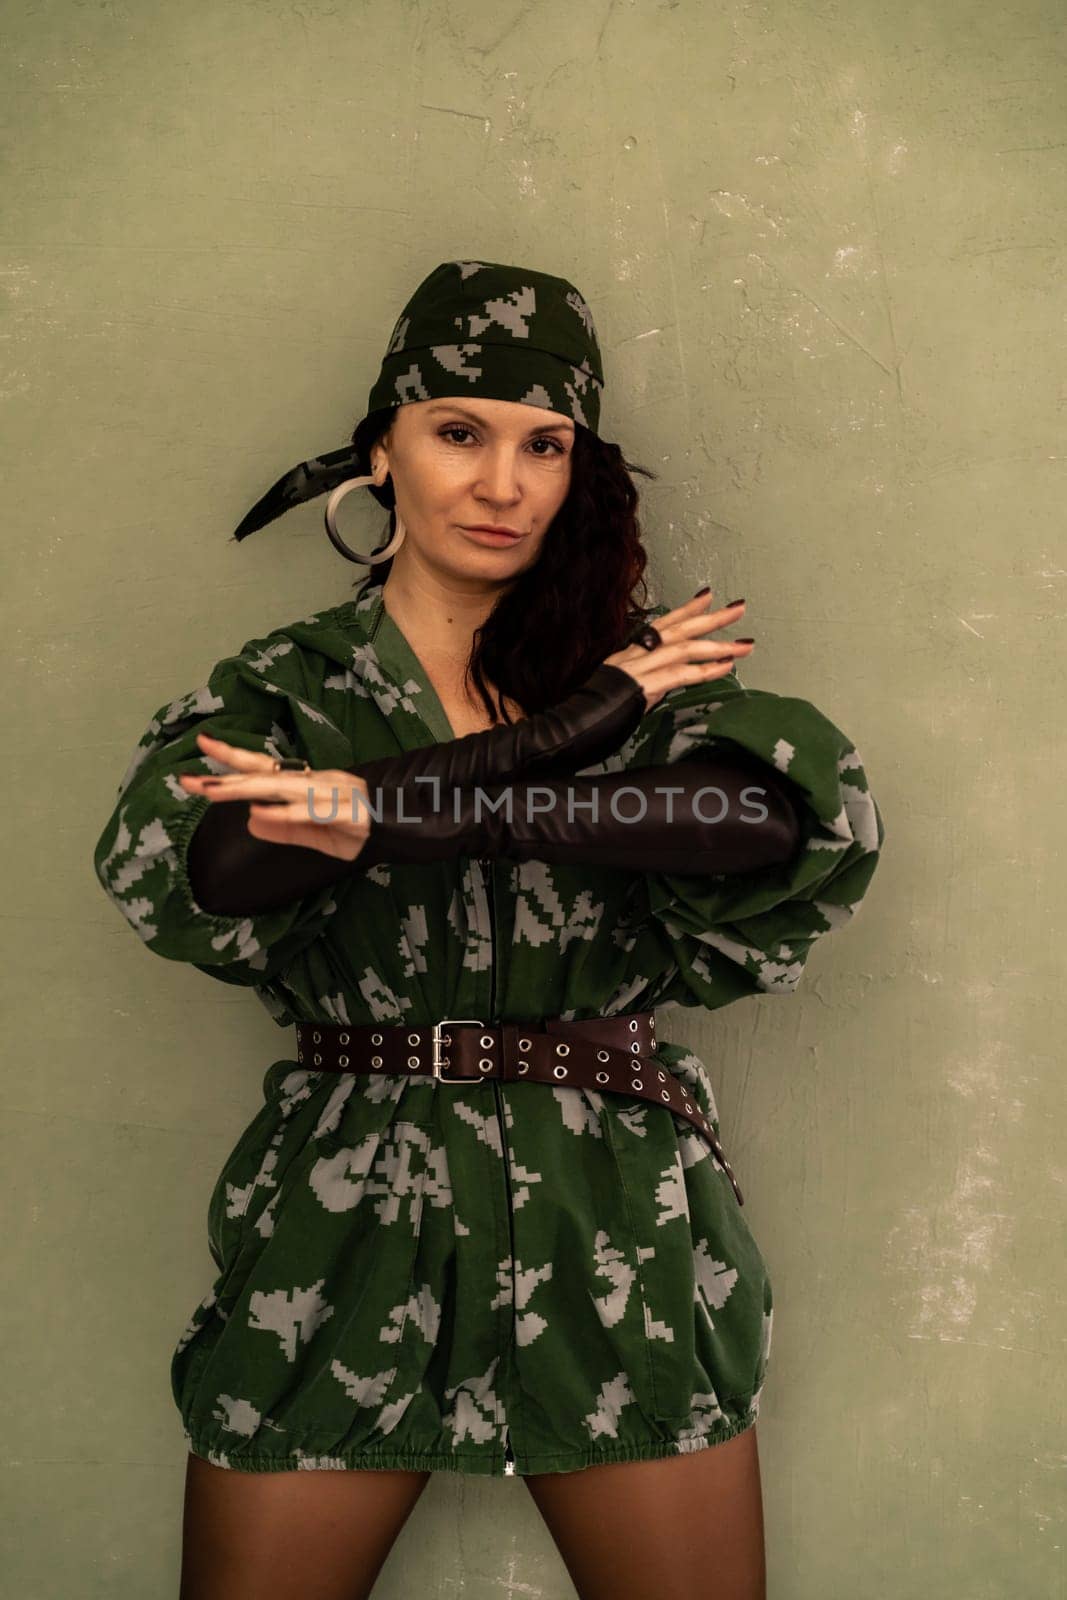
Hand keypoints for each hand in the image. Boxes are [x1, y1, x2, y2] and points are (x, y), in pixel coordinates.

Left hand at [179, 735, 373, 860]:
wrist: (403, 825)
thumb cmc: (356, 828)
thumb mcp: (315, 833)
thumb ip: (285, 828)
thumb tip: (249, 820)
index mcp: (305, 785)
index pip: (263, 767)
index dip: (232, 758)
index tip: (202, 744)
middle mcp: (313, 782)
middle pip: (264, 774)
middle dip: (225, 775)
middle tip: (188, 779)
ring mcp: (329, 794)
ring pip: (281, 789)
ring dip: (245, 789)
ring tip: (212, 792)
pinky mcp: (346, 812)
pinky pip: (311, 811)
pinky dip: (285, 812)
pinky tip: (260, 812)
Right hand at [603, 593, 751, 710]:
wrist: (573, 722)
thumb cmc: (596, 709)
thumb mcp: (623, 687)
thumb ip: (647, 680)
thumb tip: (667, 680)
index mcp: (631, 652)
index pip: (663, 624)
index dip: (686, 609)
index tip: (708, 596)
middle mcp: (636, 654)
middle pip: (679, 629)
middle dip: (711, 618)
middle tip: (739, 608)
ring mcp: (639, 668)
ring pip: (684, 648)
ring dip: (718, 645)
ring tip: (744, 645)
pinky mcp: (644, 686)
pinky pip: (680, 674)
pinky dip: (705, 670)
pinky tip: (725, 667)